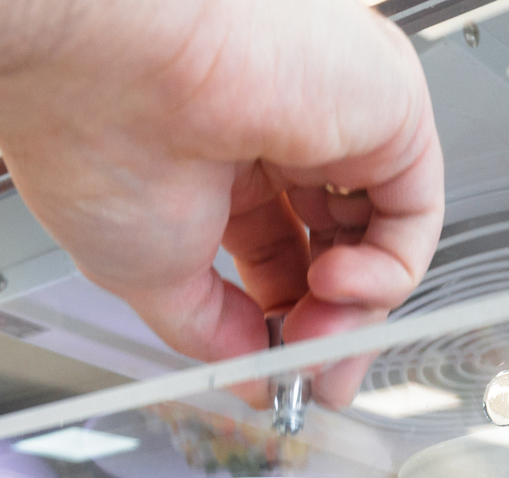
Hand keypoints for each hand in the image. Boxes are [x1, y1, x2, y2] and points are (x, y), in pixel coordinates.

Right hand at [0, 0, 443, 405]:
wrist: (106, 69)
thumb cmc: (95, 134)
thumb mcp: (149, 276)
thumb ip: (211, 332)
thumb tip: (251, 375)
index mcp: (219, 162)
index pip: (281, 258)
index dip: (286, 325)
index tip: (279, 375)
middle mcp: (282, 133)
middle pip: (337, 252)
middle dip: (329, 330)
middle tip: (310, 376)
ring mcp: (335, 117)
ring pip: (380, 237)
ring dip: (355, 310)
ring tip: (311, 333)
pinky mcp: (385, 105)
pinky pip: (414, 210)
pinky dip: (387, 271)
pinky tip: (336, 286)